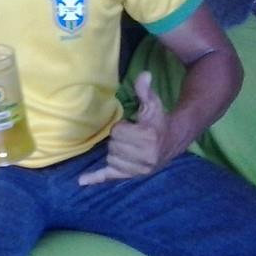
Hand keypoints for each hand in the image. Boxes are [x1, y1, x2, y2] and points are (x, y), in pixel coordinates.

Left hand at [78, 71, 172, 185]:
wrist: (173, 141)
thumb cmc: (159, 121)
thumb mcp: (153, 104)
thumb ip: (145, 90)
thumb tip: (144, 74)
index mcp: (147, 138)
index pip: (118, 132)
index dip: (122, 127)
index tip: (132, 126)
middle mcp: (144, 157)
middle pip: (113, 146)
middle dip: (119, 139)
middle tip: (131, 137)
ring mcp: (138, 169)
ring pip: (111, 158)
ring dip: (115, 151)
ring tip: (130, 146)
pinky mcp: (132, 175)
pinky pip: (110, 177)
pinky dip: (95, 179)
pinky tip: (81, 181)